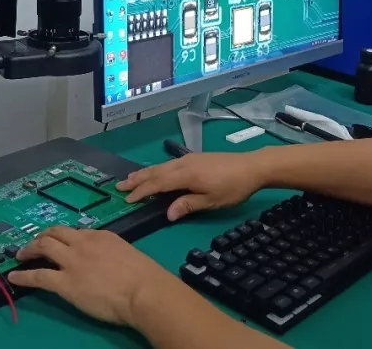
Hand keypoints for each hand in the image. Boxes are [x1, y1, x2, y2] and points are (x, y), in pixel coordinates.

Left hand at [8, 226, 181, 325]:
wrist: (141, 290)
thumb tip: (106, 261)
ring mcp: (72, 261)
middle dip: (42, 236)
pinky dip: (23, 276)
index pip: (76, 232)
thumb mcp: (127, 253)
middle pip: (55, 233)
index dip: (64, 237)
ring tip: (20, 254)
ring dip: (30, 248)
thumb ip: (112, 253)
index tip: (60, 243)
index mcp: (100, 236)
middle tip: (34, 243)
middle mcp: (82, 243)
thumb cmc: (143, 276)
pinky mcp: (64, 282)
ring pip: (44, 247)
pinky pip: (38, 276)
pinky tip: (14, 277)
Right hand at [117, 150, 267, 220]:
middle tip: (119, 187)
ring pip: (161, 166)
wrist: (252, 166)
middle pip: (155, 172)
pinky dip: (156, 170)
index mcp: (186, 175)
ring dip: (144, 173)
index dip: (141, 192)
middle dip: (137, 180)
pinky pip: (168, 164)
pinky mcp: (194, 158)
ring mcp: (189, 159)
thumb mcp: (212, 201)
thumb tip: (167, 214)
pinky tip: (155, 173)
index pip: (157, 184)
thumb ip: (188, 205)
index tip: (127, 200)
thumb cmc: (233, 187)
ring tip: (130, 179)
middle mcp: (183, 164)